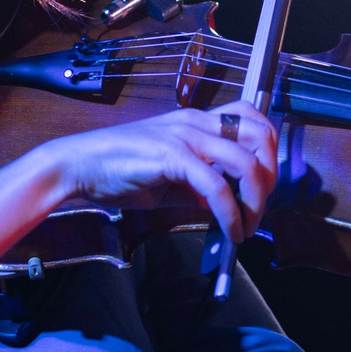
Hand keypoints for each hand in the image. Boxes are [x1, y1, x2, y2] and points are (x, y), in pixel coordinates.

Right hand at [24, 107, 278, 242]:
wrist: (78, 166)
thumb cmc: (118, 169)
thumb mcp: (171, 178)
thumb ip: (199, 187)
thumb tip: (227, 206)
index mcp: (197, 121)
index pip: (253, 122)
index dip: (268, 155)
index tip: (262, 189)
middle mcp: (197, 121)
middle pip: (262, 135)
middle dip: (271, 176)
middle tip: (260, 209)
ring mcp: (186, 136)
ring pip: (247, 162)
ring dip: (256, 200)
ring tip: (247, 227)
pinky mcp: (173, 156)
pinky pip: (217, 186)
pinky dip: (230, 213)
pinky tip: (230, 230)